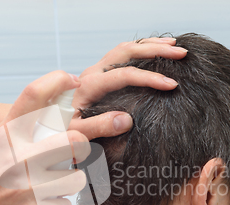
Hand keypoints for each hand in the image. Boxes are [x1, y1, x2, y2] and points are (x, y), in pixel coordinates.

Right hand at [0, 71, 86, 204]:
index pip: (34, 95)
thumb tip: (46, 118)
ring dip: (68, 182)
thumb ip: (15, 132)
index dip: (58, 81)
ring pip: (76, 178)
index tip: (73, 81)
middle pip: (75, 140)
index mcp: (5, 136)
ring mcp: (29, 187)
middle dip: (81, 147)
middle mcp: (20, 158)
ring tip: (50, 186)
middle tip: (75, 153)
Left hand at [69, 37, 187, 139]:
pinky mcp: (98, 74)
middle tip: (180, 53)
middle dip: (156, 50)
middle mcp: (92, 73)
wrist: (49, 126)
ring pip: (125, 49)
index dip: (149, 78)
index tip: (171, 85)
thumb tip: (126, 120)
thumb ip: (97, 126)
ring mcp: (95, 71)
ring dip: (150, 45)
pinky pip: (121, 55)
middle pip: (127, 52)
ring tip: (173, 47)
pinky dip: (140, 50)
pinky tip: (155, 53)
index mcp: (88, 85)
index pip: (124, 75)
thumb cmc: (61, 131)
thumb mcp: (76, 133)